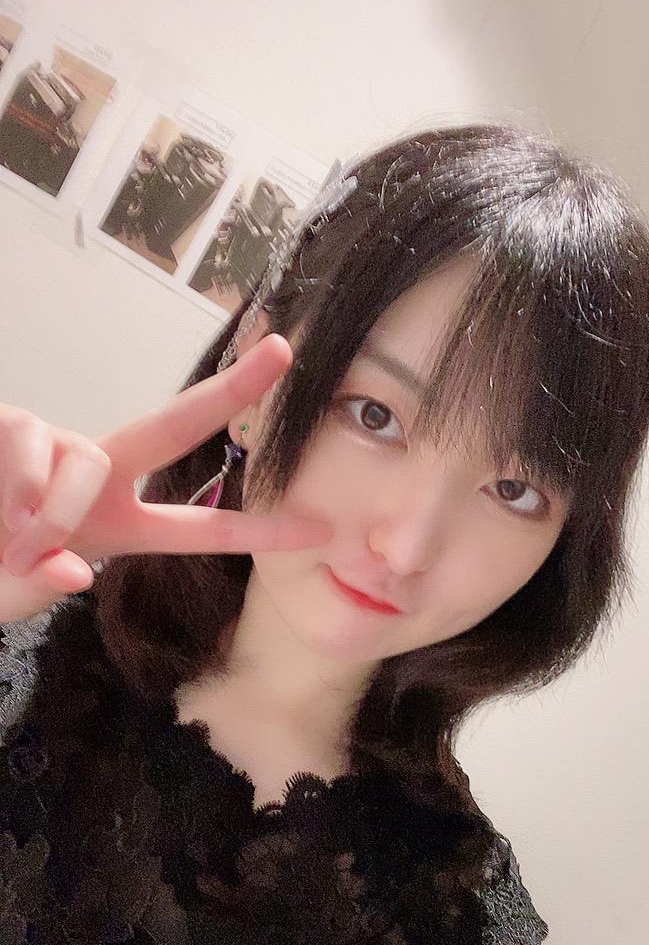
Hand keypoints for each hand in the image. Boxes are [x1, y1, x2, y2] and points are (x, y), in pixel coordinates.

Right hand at [0, 334, 329, 621]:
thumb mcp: (10, 595)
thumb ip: (40, 588)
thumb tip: (73, 570)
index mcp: (116, 527)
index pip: (200, 529)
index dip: (259, 531)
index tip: (321, 528)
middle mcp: (98, 476)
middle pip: (176, 424)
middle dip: (233, 390)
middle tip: (285, 349)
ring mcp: (57, 445)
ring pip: (91, 459)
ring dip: (60, 510)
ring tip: (21, 541)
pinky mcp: (17, 424)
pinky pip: (35, 444)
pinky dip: (24, 486)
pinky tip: (5, 508)